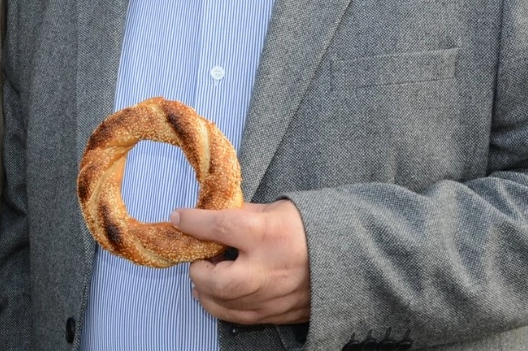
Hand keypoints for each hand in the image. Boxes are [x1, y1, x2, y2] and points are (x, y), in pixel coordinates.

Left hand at [172, 199, 310, 325]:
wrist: (349, 258)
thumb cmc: (310, 228)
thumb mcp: (275, 209)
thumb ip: (241, 215)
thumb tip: (212, 217)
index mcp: (265, 235)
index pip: (218, 227)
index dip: (192, 222)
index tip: (178, 218)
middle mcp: (265, 270)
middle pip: (215, 282)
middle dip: (198, 271)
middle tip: (197, 259)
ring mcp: (272, 297)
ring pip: (223, 305)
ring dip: (205, 292)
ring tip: (204, 276)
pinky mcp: (277, 314)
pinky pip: (239, 317)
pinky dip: (223, 306)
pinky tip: (220, 293)